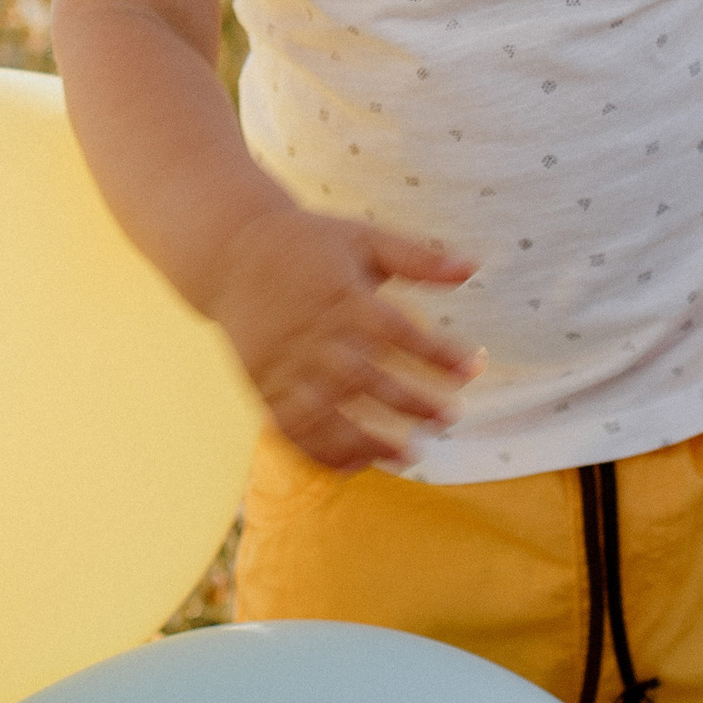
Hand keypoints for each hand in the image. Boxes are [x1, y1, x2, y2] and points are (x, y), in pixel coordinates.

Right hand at [208, 201, 481, 470]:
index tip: (473, 368)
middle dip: (413, 403)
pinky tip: (356, 464)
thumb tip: (473, 266)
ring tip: (410, 456)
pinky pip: (294, 428)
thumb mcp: (363, 238)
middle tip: (449, 418)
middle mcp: (315, 336)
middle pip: (369, 380)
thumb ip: (417, 257)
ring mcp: (286, 366)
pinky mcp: (263, 386)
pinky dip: (322, 450)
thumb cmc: (307, 243)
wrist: (229, 252)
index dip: (439, 353)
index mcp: (343, 297)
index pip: (400, 333)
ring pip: (332, 413)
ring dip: (371, 438)